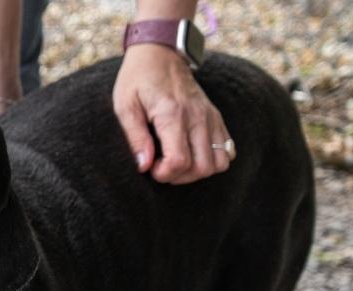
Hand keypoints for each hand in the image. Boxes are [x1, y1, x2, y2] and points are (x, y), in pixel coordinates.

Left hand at [113, 43, 230, 183]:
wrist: (160, 52)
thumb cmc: (137, 79)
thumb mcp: (124, 106)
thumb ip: (134, 137)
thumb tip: (143, 166)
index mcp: (172, 114)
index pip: (180, 160)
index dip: (164, 174)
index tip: (150, 168)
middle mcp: (197, 116)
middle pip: (202, 167)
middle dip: (180, 177)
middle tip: (161, 167)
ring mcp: (210, 116)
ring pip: (219, 162)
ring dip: (197, 171)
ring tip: (176, 163)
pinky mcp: (216, 116)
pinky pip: (228, 149)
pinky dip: (213, 159)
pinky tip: (192, 154)